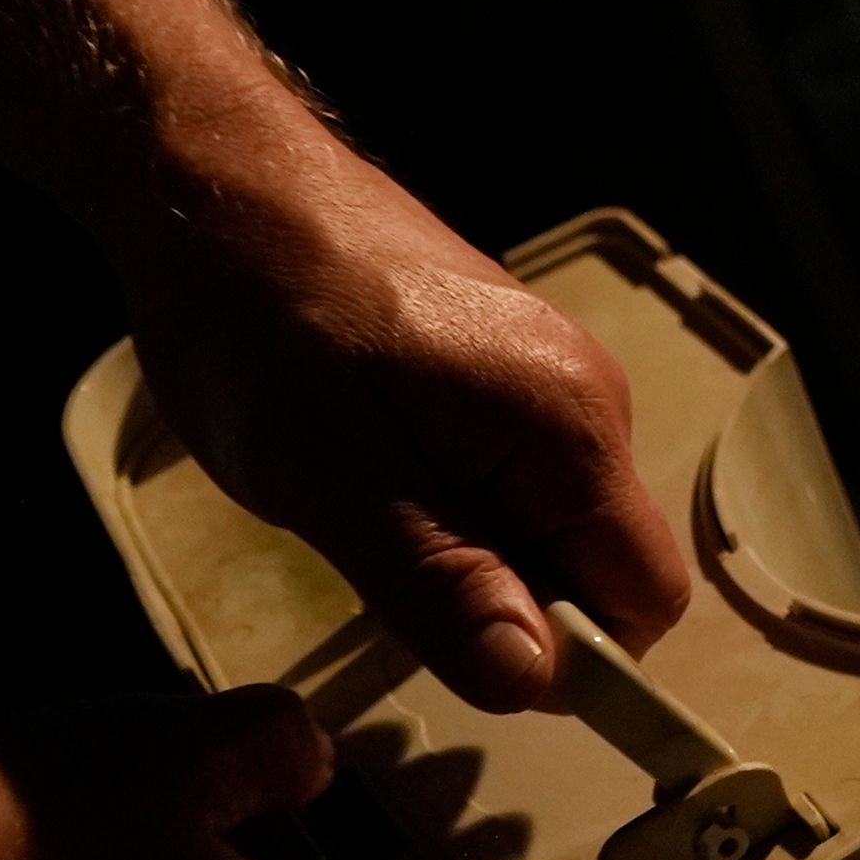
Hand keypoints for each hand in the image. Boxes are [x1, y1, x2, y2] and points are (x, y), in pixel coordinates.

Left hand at [112, 142, 692, 711]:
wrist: (212, 179)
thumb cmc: (256, 314)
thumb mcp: (329, 479)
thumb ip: (441, 587)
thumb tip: (535, 679)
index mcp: (567, 426)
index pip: (646, 599)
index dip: (577, 659)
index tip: (471, 662)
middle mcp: (586, 400)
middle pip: (600, 568)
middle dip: (508, 602)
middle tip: (384, 567)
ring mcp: (550, 379)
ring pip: (548, 528)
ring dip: (470, 555)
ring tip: (362, 504)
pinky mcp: (505, 370)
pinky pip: (513, 481)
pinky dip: (453, 505)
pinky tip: (369, 466)